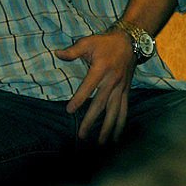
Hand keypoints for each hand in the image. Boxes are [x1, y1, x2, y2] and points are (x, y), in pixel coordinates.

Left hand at [54, 29, 135, 143]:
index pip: (88, 87)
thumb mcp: (88, 42)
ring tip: (101, 143)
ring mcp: (120, 88)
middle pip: (101, 104)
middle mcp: (112, 81)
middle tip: (82, 135)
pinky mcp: (126, 91)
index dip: (79, 99)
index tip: (69, 110)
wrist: (129, 42)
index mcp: (101, 69)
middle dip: (91, 120)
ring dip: (108, 128)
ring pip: (114, 111)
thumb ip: (72, 51)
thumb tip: (56, 53)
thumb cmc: (105, 43)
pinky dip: (120, 124)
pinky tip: (117, 137)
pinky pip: (124, 110)